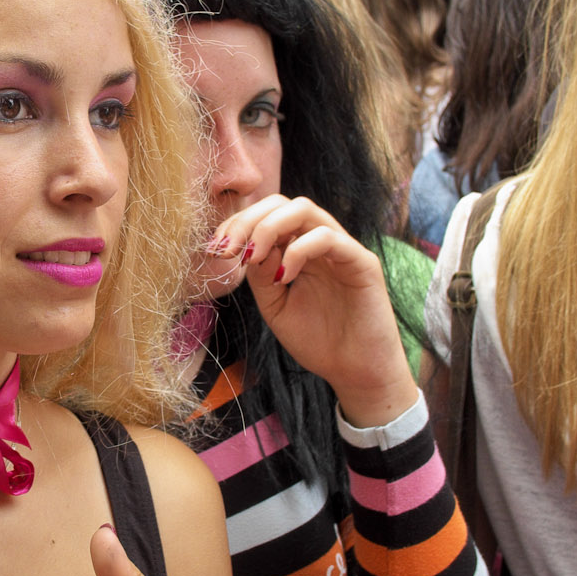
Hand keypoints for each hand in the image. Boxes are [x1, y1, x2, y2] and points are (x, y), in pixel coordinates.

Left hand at [206, 194, 417, 427]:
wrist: (355, 372)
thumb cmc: (318, 340)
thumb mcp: (275, 306)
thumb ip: (260, 275)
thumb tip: (247, 248)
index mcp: (298, 249)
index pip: (266, 215)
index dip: (237, 224)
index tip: (215, 249)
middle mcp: (319, 242)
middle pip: (282, 203)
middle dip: (247, 220)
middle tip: (228, 250)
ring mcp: (342, 248)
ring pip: (304, 209)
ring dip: (269, 227)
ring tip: (252, 257)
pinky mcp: (362, 261)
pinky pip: (328, 238)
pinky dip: (298, 250)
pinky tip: (284, 278)